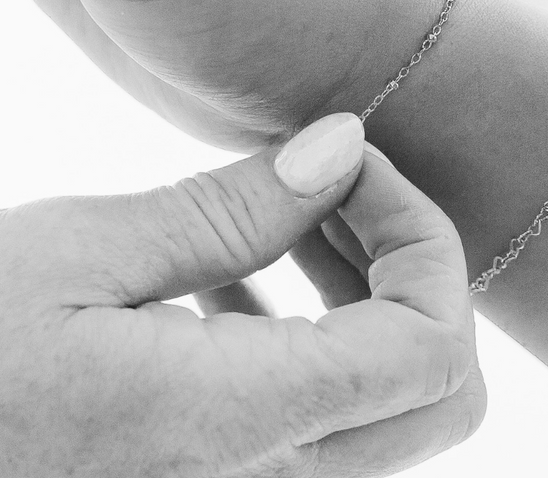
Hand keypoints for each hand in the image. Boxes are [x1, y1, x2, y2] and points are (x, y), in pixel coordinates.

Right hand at [0, 114, 485, 476]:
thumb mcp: (81, 256)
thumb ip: (233, 209)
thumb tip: (341, 146)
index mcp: (243, 425)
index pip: (434, 344)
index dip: (421, 236)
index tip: (356, 166)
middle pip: (441, 386)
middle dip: (413, 269)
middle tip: (338, 192)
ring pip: (393, 402)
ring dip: (371, 297)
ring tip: (295, 223)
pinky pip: (326, 420)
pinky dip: (320, 338)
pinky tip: (240, 286)